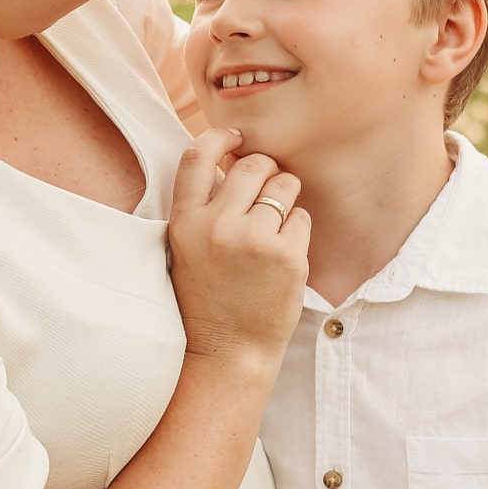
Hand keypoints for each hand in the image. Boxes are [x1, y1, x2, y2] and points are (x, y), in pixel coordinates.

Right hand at [168, 129, 310, 368]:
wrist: (227, 352)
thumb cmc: (208, 298)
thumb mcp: (186, 249)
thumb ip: (204, 208)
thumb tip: (233, 158)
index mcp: (185, 223)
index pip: (196, 157)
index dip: (219, 137)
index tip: (235, 136)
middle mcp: (217, 227)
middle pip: (253, 165)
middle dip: (265, 171)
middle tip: (264, 194)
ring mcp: (255, 241)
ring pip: (284, 186)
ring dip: (284, 199)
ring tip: (272, 229)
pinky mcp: (288, 256)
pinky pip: (302, 217)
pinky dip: (296, 230)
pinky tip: (282, 256)